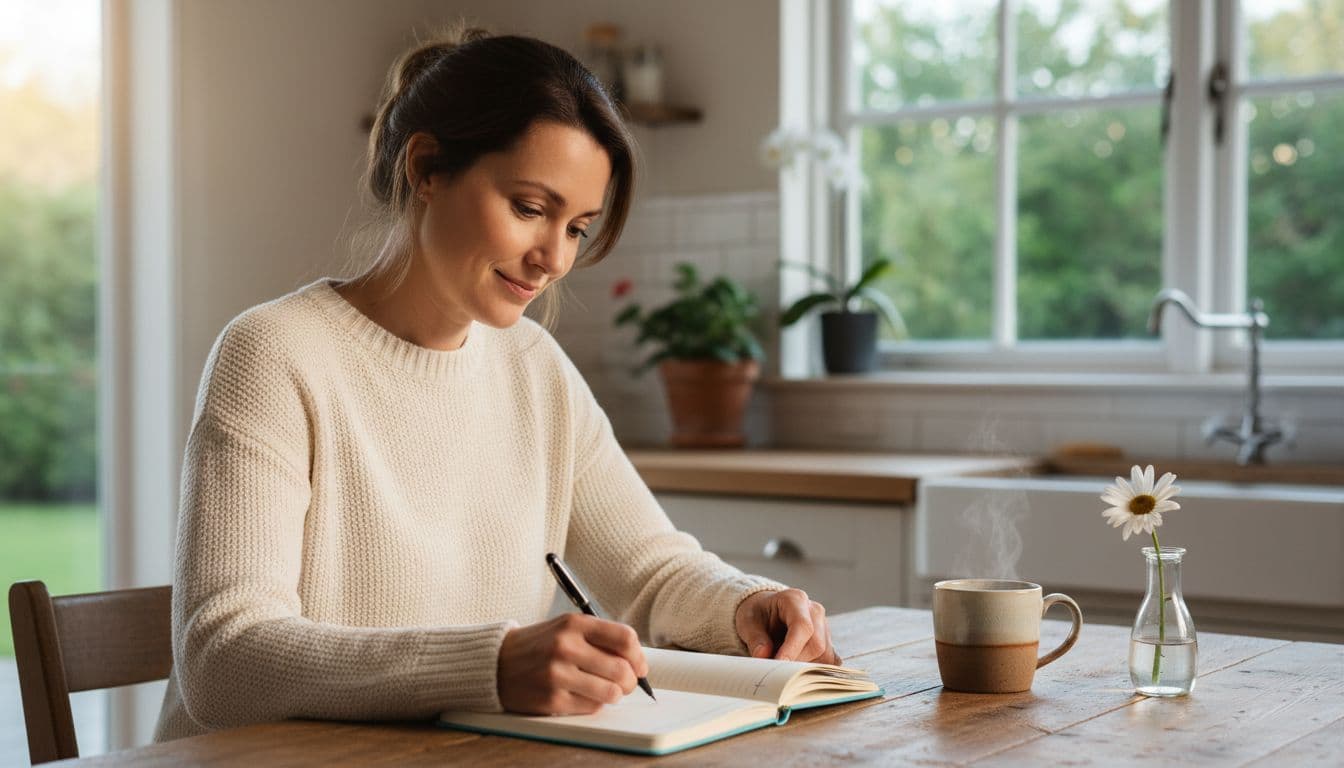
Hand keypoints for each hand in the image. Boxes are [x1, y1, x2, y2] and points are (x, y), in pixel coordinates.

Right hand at [497, 613, 647, 714]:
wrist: (496, 664)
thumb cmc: (540, 645)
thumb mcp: (566, 628)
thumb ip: (600, 638)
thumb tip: (637, 660)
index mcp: (574, 623)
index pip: (624, 638)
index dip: (639, 656)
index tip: (640, 666)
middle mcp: (565, 646)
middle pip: (622, 669)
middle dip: (631, 681)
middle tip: (627, 683)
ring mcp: (557, 674)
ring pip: (611, 692)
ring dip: (615, 695)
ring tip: (607, 690)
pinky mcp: (551, 699)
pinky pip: (591, 707)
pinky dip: (594, 704)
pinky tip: (583, 695)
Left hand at [734, 588, 840, 664]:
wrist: (766, 613)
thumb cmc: (758, 615)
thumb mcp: (748, 622)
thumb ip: (755, 639)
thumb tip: (763, 655)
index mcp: (795, 600)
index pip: (802, 626)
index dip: (792, 649)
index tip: (778, 664)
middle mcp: (814, 611)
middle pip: (816, 644)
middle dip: (795, 661)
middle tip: (774, 669)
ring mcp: (824, 627)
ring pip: (824, 656)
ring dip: (802, 666)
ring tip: (781, 662)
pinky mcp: (828, 643)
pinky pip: (827, 662)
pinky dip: (811, 670)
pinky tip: (794, 667)